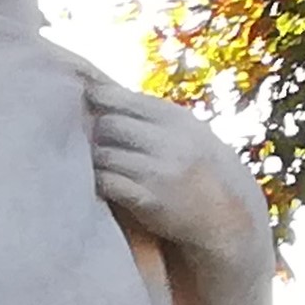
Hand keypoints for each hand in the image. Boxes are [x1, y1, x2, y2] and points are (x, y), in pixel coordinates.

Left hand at [85, 77, 270, 292]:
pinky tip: (104, 186)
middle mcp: (169, 141)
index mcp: (177, 118)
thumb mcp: (185, 132)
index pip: (125, 99)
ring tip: (102, 168)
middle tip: (92, 144)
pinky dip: (100, 183)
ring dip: (96, 162)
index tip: (83, 97)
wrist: (221, 216)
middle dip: (96, 134)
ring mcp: (158, 171)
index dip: (99, 98)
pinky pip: (106, 183)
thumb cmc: (194, 169)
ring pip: (104, 155)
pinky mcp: (147, 200)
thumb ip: (150, 114)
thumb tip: (100, 88)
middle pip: (109, 125)